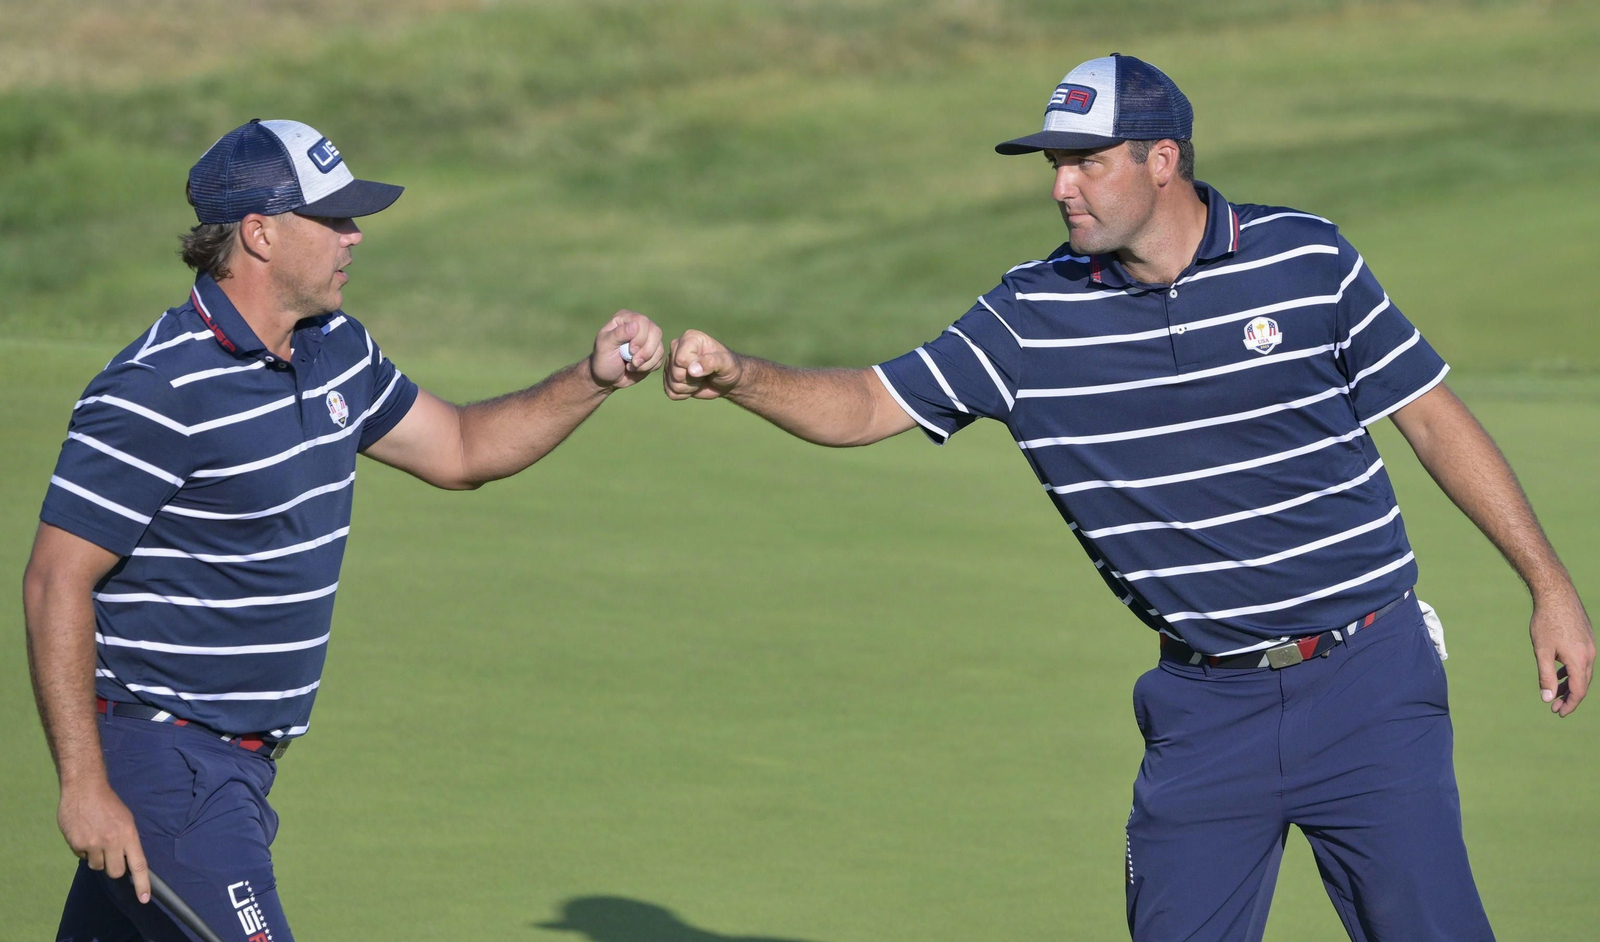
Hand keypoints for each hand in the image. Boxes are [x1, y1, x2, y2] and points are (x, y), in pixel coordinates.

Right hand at [59, 778, 149, 902]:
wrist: (85, 788)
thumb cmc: (109, 803)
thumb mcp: (126, 819)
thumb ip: (126, 840)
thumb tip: (126, 861)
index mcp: (129, 835)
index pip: (138, 865)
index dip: (142, 883)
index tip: (143, 899)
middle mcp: (112, 842)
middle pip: (115, 872)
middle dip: (114, 868)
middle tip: (111, 855)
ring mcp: (93, 844)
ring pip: (97, 866)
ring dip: (97, 858)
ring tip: (96, 838)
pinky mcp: (76, 844)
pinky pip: (81, 857)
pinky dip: (83, 850)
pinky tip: (84, 834)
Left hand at [588, 310, 663, 389]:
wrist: (607, 377)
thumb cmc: (603, 359)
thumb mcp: (605, 346)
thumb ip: (618, 334)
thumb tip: (635, 325)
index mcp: (625, 318)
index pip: (642, 321)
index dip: (640, 337)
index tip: (630, 351)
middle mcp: (640, 325)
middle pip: (656, 332)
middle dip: (646, 351)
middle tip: (633, 362)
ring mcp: (648, 338)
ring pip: (659, 347)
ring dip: (646, 361)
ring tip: (632, 366)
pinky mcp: (654, 351)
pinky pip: (660, 358)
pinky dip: (649, 366)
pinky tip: (637, 368)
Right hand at [665, 329, 742, 399]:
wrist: (726, 380)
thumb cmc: (728, 367)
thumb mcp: (725, 363)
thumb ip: (711, 362)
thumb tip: (691, 370)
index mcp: (689, 338)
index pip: (681, 359)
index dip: (694, 368)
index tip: (707, 367)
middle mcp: (677, 347)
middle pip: (676, 372)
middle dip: (693, 380)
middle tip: (704, 374)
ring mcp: (671, 362)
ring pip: (673, 384)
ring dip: (689, 388)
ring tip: (699, 379)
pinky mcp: (669, 377)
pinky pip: (670, 392)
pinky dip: (684, 394)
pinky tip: (692, 386)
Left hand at [1530, 587, 1594, 716]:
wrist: (1556, 594)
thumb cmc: (1546, 622)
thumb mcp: (1542, 651)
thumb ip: (1546, 675)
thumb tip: (1547, 698)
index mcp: (1580, 660)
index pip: (1578, 690)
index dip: (1569, 704)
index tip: (1558, 713)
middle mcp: (1589, 655)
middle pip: (1582, 683)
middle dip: (1569, 697)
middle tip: (1554, 707)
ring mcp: (1589, 646)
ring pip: (1582, 672)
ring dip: (1569, 684)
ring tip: (1555, 693)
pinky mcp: (1585, 638)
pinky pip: (1581, 661)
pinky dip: (1571, 670)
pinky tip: (1559, 673)